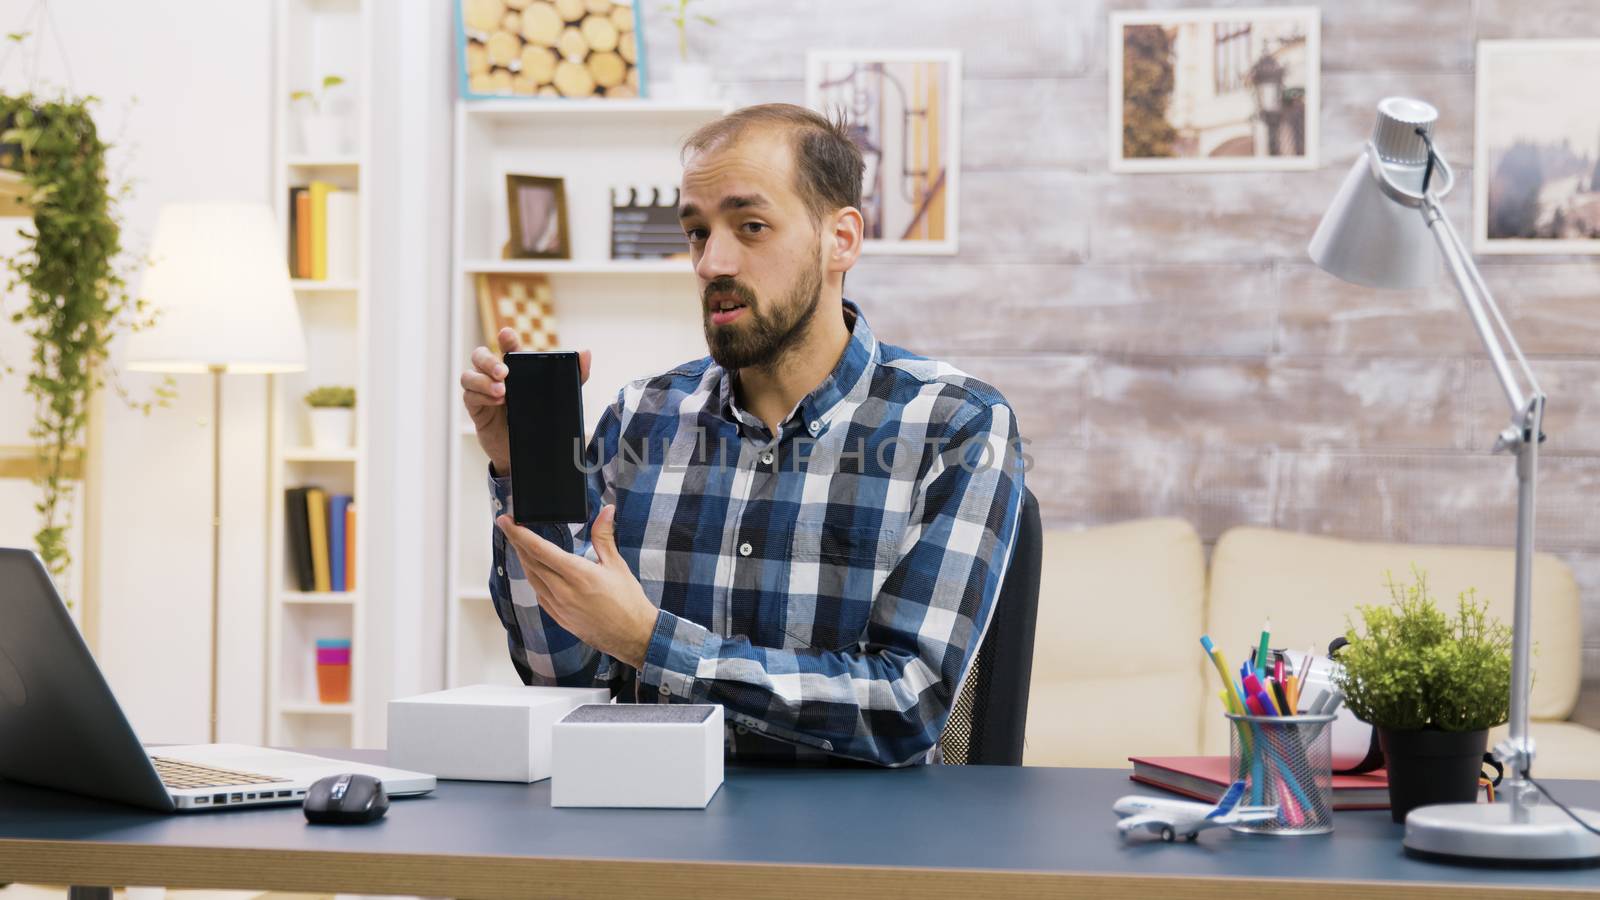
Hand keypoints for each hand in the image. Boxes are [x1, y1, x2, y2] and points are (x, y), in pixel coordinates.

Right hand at [460, 328, 590, 475]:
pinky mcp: (476, 408)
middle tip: (504, 372)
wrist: (529, 449)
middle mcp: (494, 374)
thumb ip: (575, 376)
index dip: (505, 339)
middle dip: (488, 361)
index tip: (507, 334)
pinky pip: (469, 396)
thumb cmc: (540, 416)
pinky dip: (481, 396)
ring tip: (501, 392)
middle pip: (479, 356)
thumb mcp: (560, 397)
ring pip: (468, 375)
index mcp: (514, 367)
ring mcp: (482, 390)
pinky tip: (496, 401)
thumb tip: (586, 353)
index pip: (506, 346)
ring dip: (482, 380)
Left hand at [495, 504, 656, 667]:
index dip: (519, 534)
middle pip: (530, 562)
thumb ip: (605, 536)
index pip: (539, 549)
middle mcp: (564, 591)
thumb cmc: (628, 601)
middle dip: (518, 543)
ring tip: (521, 547)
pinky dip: (534, 580)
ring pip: (532, 579)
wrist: (632, 635)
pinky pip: (540, 595)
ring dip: (524, 561)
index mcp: (578, 574)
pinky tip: (537, 573)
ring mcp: (559, 606)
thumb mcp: (617, 565)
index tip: (505, 521)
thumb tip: (606, 511)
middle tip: (511, 528)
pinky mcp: (560, 618)